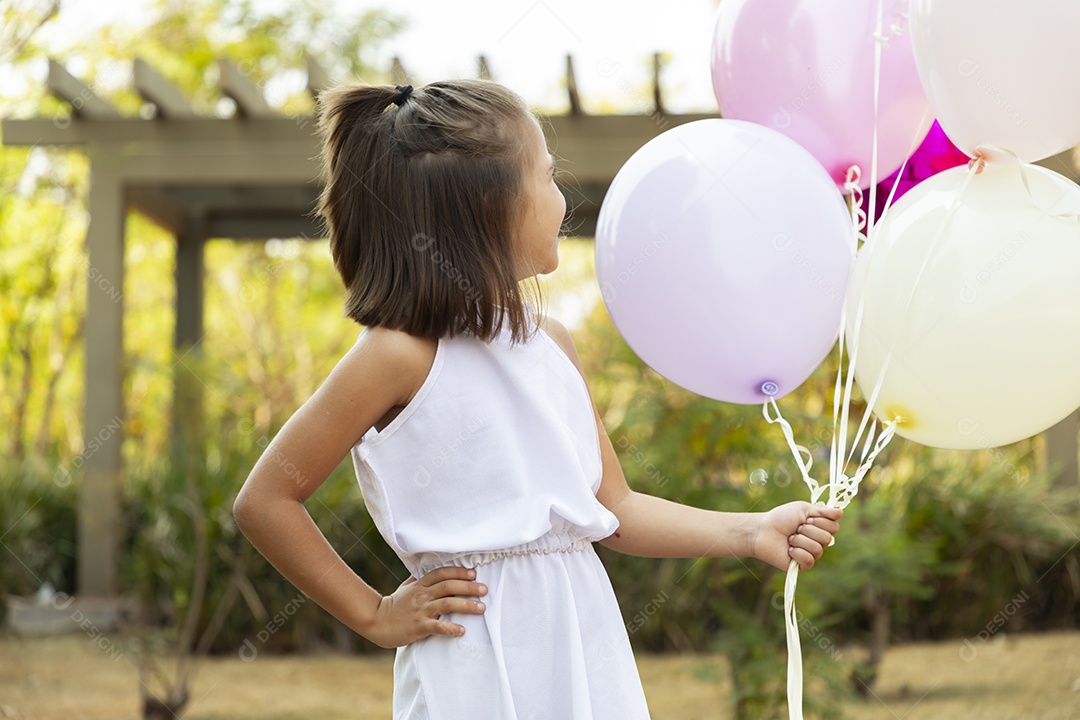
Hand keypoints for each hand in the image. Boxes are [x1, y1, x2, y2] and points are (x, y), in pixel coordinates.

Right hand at [364, 565, 487, 648]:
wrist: (377, 622)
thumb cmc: (394, 605)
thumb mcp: (406, 588)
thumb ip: (420, 579)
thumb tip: (431, 568)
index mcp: (420, 584)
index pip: (442, 573)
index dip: (458, 572)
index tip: (474, 573)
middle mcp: (422, 595)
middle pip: (448, 586)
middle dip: (468, 587)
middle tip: (484, 589)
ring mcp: (420, 610)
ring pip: (446, 604)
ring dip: (466, 605)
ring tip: (481, 608)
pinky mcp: (419, 626)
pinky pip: (437, 626)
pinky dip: (451, 628)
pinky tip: (462, 630)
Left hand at [752, 502, 841, 571]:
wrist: (763, 530)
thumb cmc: (780, 518)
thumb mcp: (803, 509)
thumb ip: (823, 511)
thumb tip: (841, 512)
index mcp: (819, 528)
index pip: (835, 527)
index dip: (821, 522)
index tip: (807, 518)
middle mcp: (817, 542)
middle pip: (828, 538)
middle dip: (809, 531)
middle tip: (796, 528)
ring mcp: (810, 554)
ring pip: (818, 549)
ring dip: (801, 540)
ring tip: (789, 538)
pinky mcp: (802, 566)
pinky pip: (809, 560)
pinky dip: (797, 553)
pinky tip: (789, 550)